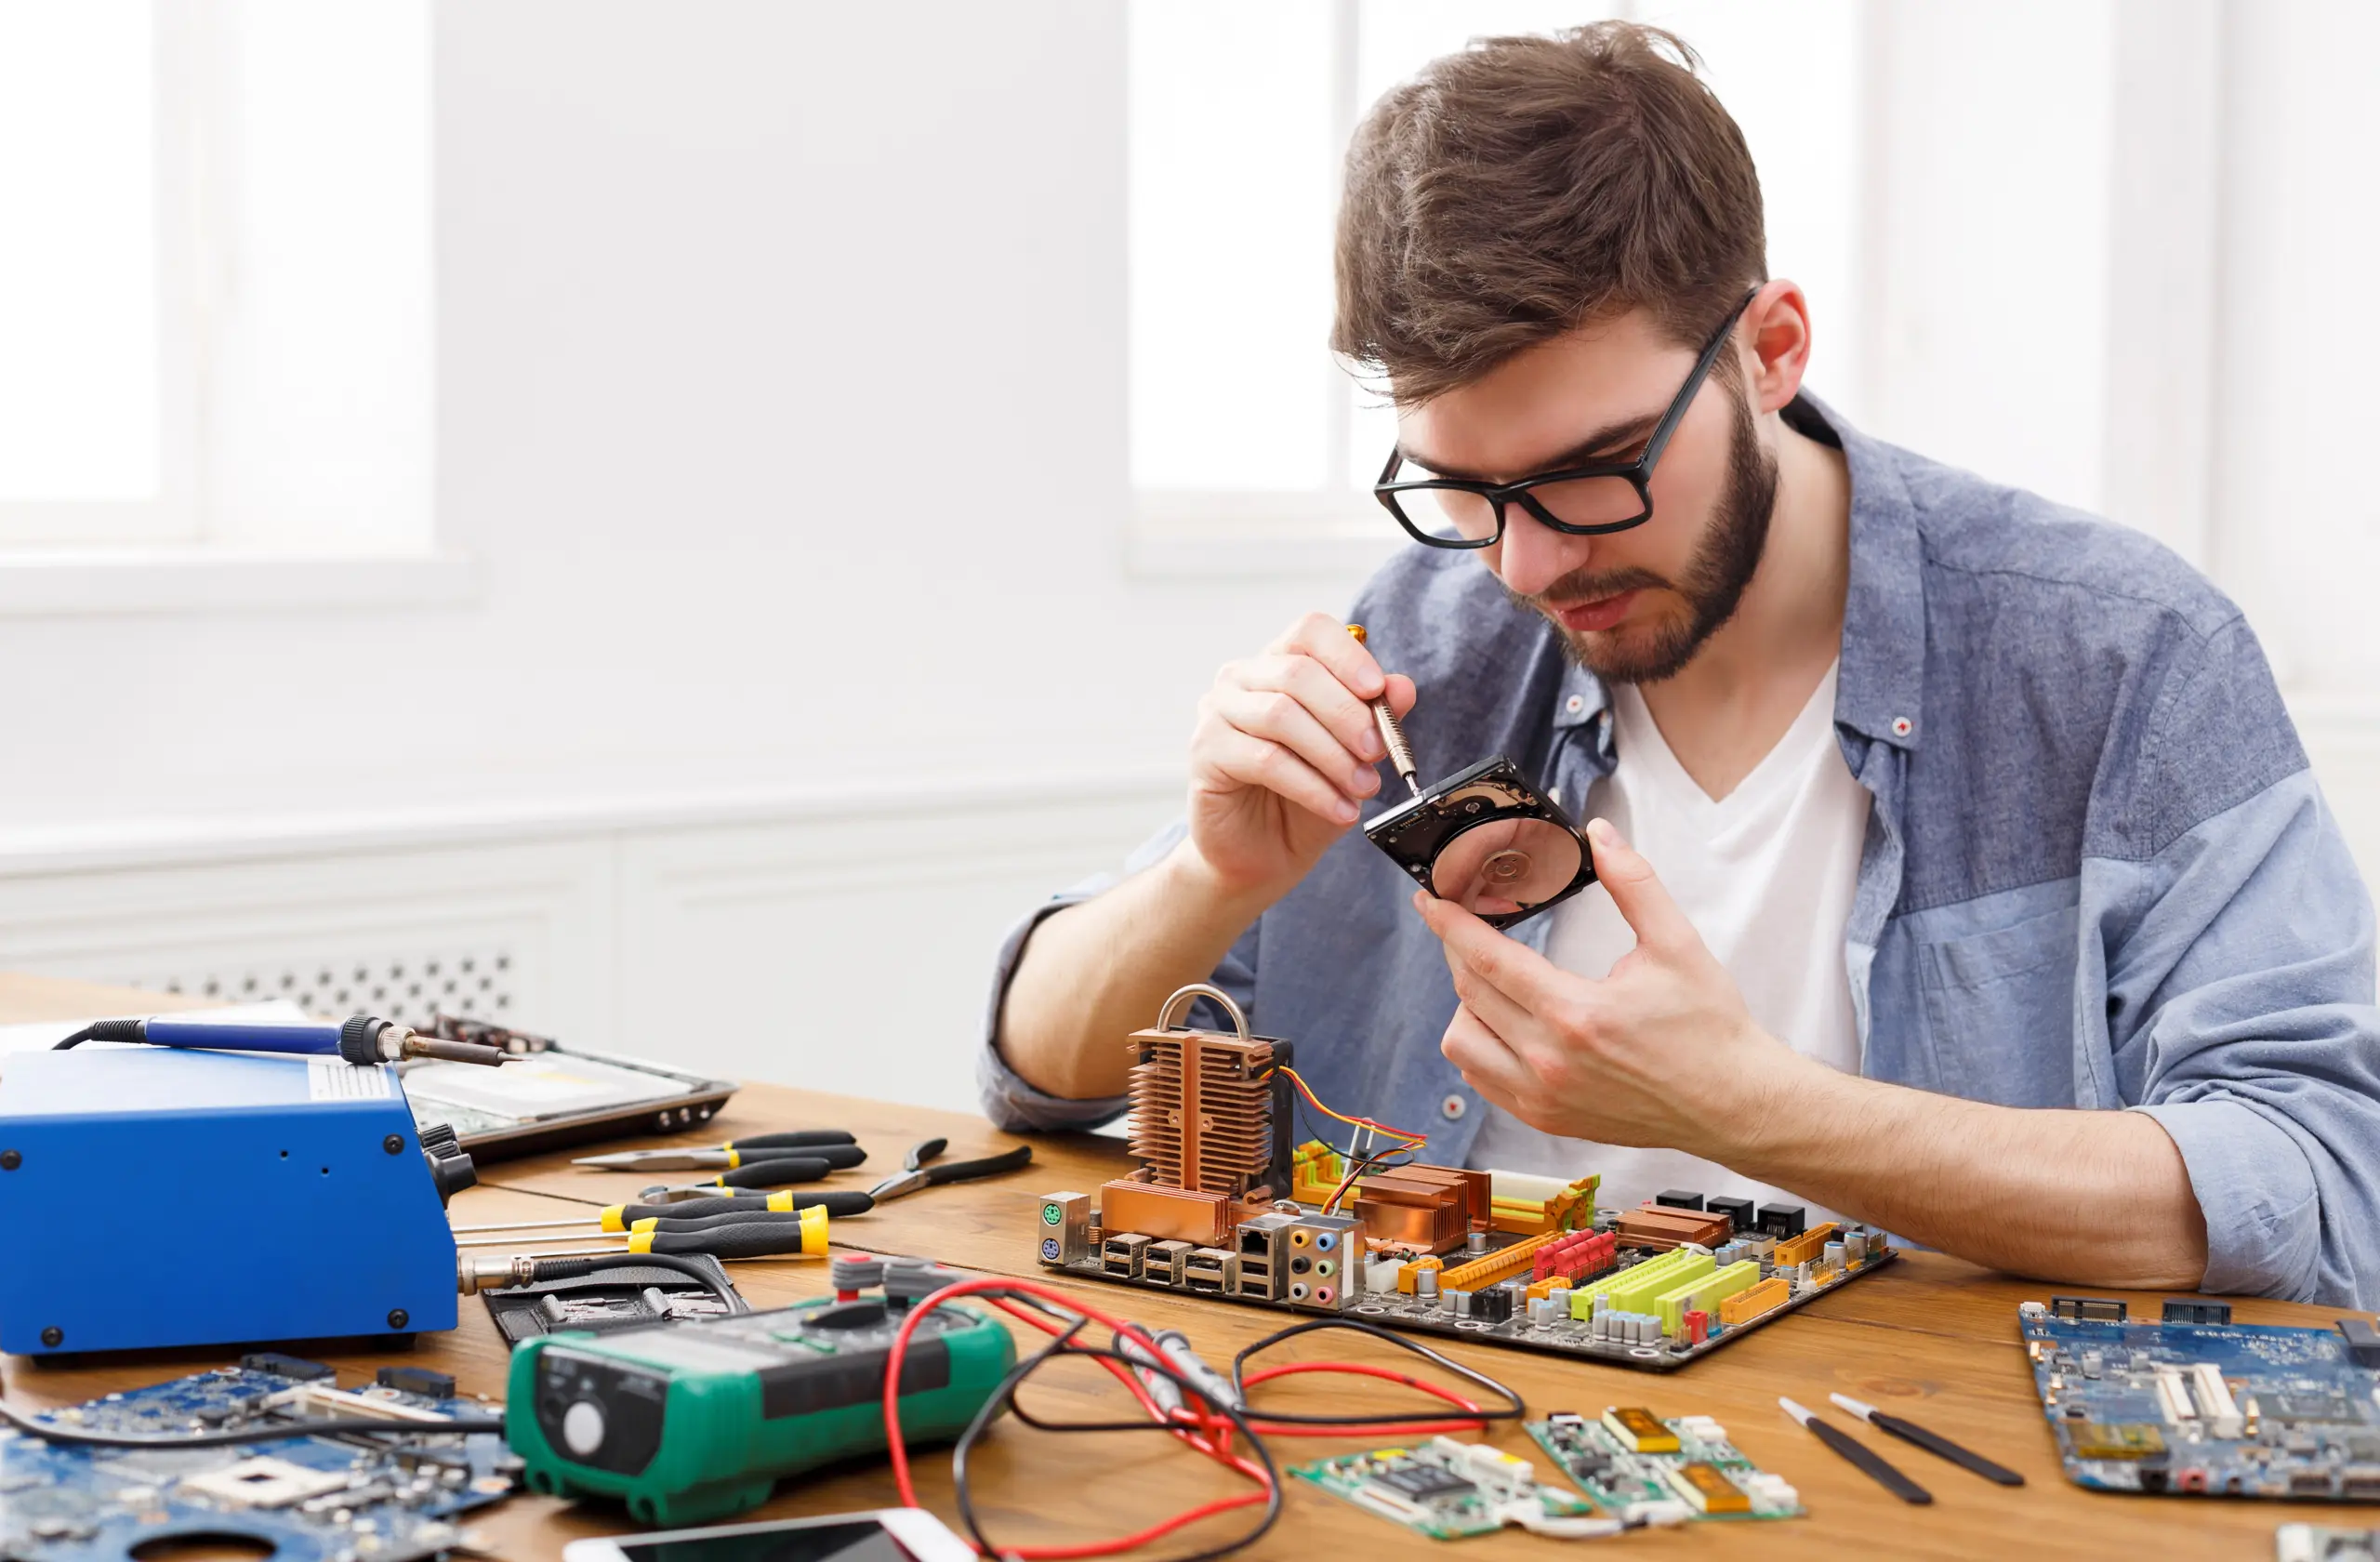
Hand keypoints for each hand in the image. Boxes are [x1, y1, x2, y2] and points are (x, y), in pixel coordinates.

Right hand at [1184, 611, 1417, 897]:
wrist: (1262, 856)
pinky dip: (1311, 786)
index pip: (1310, 631)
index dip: (1347, 656)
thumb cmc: (1305, 799)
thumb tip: (1402, 686)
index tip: (1378, 691)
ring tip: (1363, 788)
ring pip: (1281, 715)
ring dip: (1333, 755)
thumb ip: (1376, 719)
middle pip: (1298, 673)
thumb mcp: (1353, 757)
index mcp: (1278, 664)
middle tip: (1380, 753)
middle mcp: (1241, 678)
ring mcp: (1217, 712)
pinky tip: (1339, 809)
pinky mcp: (1205, 752)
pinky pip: (1264, 759)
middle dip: (1349, 715)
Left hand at [1416, 817, 1815, 1154]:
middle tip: (1460, 924)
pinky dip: (1479, 1046)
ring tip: (1492, 980)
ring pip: (1461, 1043)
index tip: (1430, 901)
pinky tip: (1502, 1023)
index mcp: (1576, 1014)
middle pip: (1468, 993)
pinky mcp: (1546, 1119)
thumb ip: (1634, 882)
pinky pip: (1481, 1079)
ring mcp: (1542, 1096)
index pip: (1486, 959)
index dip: (1450, 924)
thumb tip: (1600, 833)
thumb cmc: (1709, 1028)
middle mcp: (1548, 1060)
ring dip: (1465, 1004)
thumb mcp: (1677, 943)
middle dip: (1456, 950)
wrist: (1732, 1103)